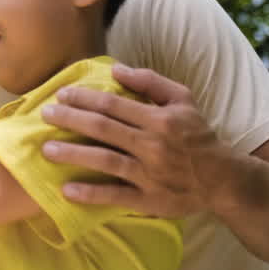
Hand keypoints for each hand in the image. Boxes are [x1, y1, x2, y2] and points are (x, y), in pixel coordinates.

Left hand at [40, 64, 237, 217]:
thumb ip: (150, 82)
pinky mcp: (150, 200)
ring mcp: (150, 175)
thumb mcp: (183, 100)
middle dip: (70, 120)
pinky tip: (67, 190)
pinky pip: (116, 196)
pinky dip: (91, 194)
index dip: (84, 98)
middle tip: (45, 114)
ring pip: (105, 161)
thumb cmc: (197, 135)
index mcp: (160, 119)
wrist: (223, 179)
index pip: (113, 105)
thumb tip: (116, 69)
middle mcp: (153, 145)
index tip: (61, 95)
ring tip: (47, 150)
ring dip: (73, 155)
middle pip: (103, 129)